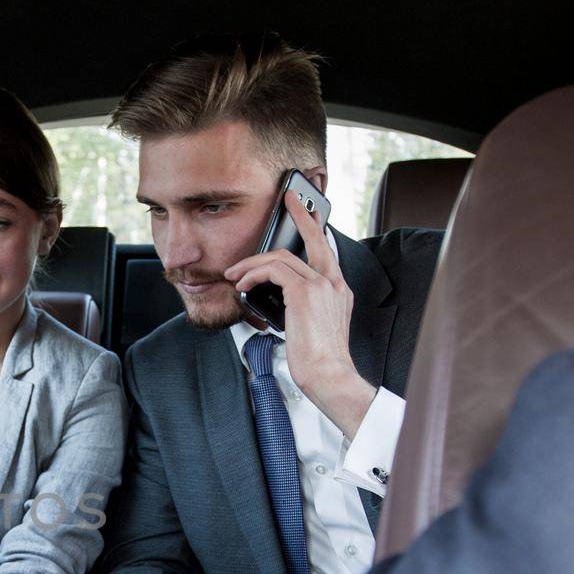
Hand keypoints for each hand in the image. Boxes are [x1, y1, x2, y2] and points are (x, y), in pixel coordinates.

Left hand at [225, 190, 375, 438]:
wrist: (328, 374)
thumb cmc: (318, 359)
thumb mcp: (310, 327)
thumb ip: (299, 306)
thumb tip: (274, 298)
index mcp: (338, 290)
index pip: (325, 251)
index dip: (314, 228)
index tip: (306, 211)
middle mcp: (334, 283)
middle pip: (314, 238)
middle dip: (300, 214)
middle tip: (287, 199)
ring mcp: (322, 285)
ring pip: (281, 257)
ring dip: (252, 264)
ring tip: (235, 275)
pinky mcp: (305, 292)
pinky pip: (273, 271)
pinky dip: (253, 275)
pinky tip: (242, 286)